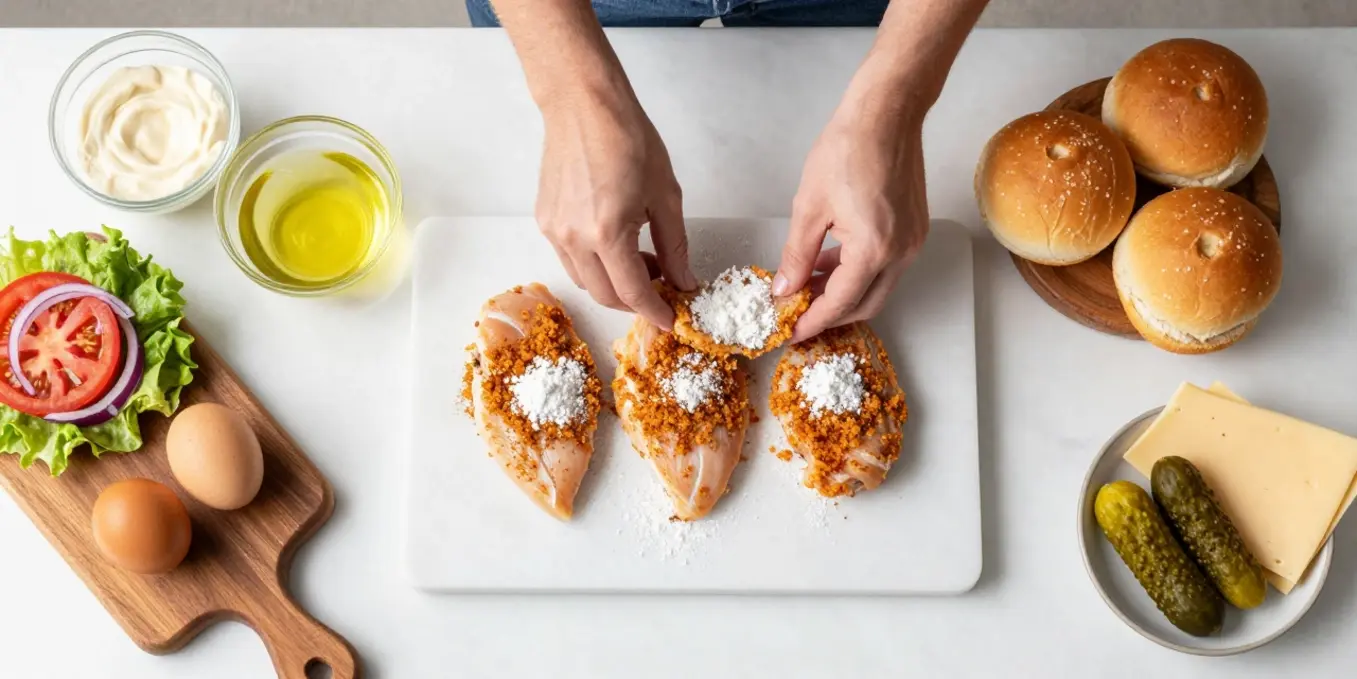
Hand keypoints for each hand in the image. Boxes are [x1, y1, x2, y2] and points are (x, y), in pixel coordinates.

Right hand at [535, 94, 695, 329]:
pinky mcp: (545, 220)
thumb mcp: (665, 195)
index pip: (632, 292)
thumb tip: (683, 281)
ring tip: (642, 261)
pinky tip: (616, 244)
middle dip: (636, 301)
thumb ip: (675, 246)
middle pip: (605, 295)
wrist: (583, 105)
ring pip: (585, 281)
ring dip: (614, 284)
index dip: (654, 311)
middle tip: (662, 288)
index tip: (670, 319)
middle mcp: (573, 238)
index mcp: (606, 232)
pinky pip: (570, 260)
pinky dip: (595, 265)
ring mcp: (554, 231)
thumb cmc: (627, 138)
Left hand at [774, 98, 929, 343]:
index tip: (791, 332)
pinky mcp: (915, 228)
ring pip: (877, 286)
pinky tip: (830, 260)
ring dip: (844, 291)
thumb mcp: (809, 206)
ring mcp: (913, 241)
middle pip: (866, 304)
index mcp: (874, 249)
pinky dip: (859, 271)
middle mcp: (901, 252)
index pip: (841, 303)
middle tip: (798, 313)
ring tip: (807, 285)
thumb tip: (785, 290)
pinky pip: (886, 265)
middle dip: (831, 314)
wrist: (886, 113)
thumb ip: (797, 255)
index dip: (813, 322)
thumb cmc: (847, 149)